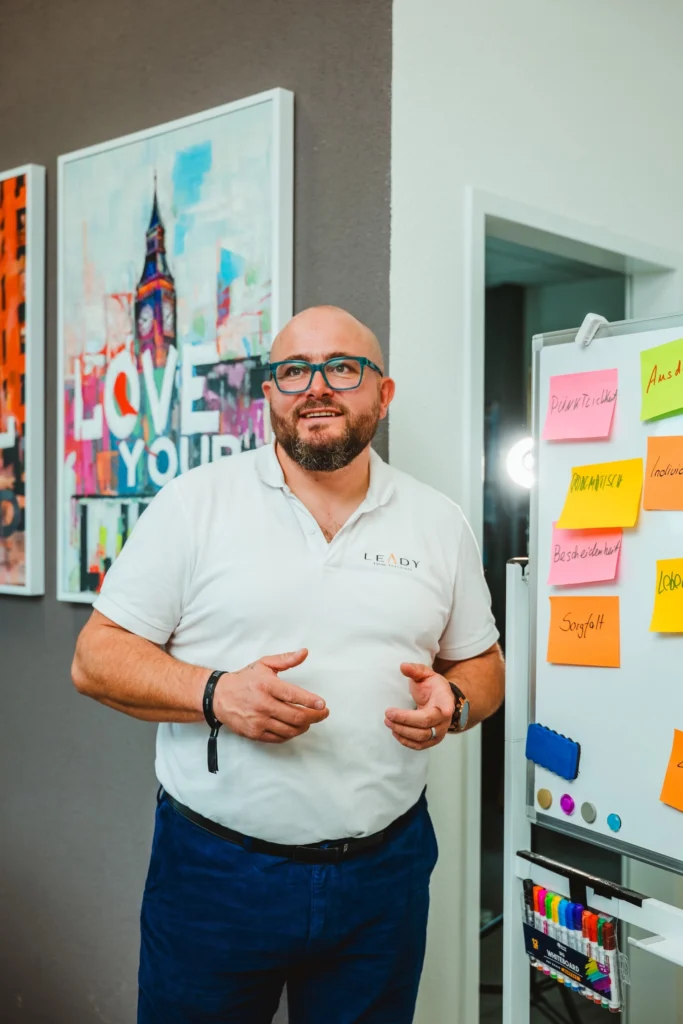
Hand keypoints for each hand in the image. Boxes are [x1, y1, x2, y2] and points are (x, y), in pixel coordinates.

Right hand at [214, 649, 328, 743]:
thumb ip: (285, 659)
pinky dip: (290, 734)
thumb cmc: (244, 679)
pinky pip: (279, 738)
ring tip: (309, 720)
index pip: (293, 695)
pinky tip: (294, 727)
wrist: (218, 696)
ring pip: (289, 729)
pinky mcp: (254, 733)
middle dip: (314, 716)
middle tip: (323, 714)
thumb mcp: (263, 664)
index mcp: (266, 685)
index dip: (311, 701)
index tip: (322, 704)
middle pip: (295, 716)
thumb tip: (304, 653)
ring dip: (304, 726)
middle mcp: (262, 704)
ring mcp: (258, 721)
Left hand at [384, 662, 454, 749]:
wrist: (440, 702)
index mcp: (445, 698)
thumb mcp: (425, 674)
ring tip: (388, 721)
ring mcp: (440, 731)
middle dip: (404, 719)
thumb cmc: (432, 687)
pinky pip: (419, 745)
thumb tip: (403, 666)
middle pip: (425, 722)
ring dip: (402, 730)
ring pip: (421, 736)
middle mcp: (445, 717)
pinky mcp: (432, 740)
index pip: (447, 703)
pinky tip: (395, 731)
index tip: (447, 710)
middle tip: (388, 713)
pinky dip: (405, 741)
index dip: (447, 707)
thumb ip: (415, 669)